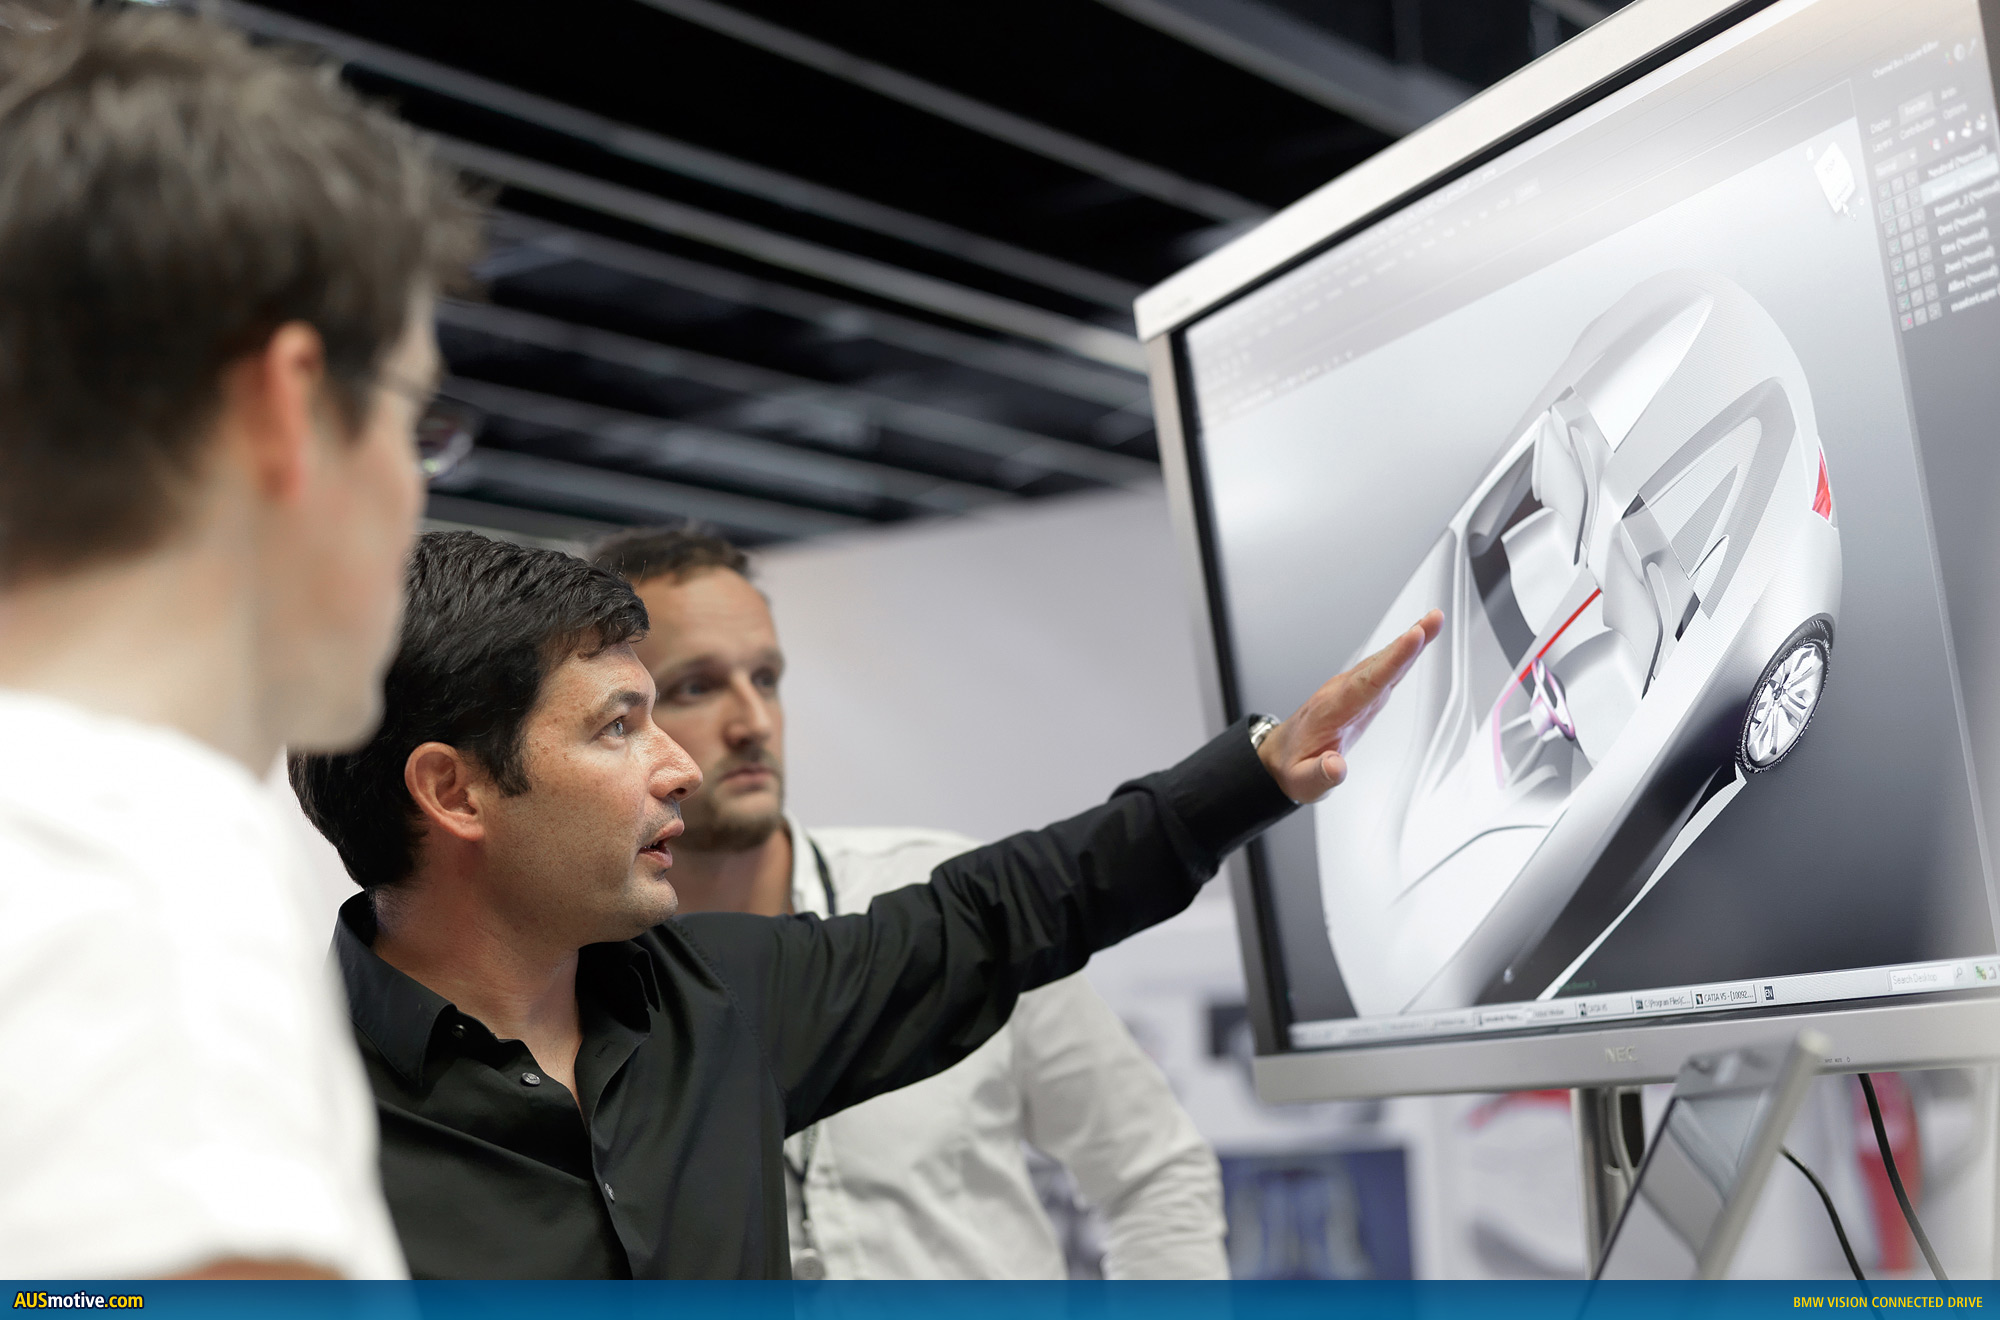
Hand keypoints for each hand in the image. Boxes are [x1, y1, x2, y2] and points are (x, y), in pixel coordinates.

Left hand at [1257, 610, 1443, 802]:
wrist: (1279, 756)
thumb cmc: (1292, 767)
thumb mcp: (1302, 781)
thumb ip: (1320, 774)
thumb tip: (1337, 767)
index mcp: (1331, 711)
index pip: (1367, 683)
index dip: (1393, 660)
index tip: (1413, 638)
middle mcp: (1341, 693)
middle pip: (1379, 665)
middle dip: (1407, 643)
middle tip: (1434, 619)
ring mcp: (1349, 690)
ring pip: (1381, 663)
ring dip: (1407, 642)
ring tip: (1433, 622)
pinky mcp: (1359, 694)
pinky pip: (1382, 670)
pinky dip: (1401, 654)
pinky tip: (1417, 640)